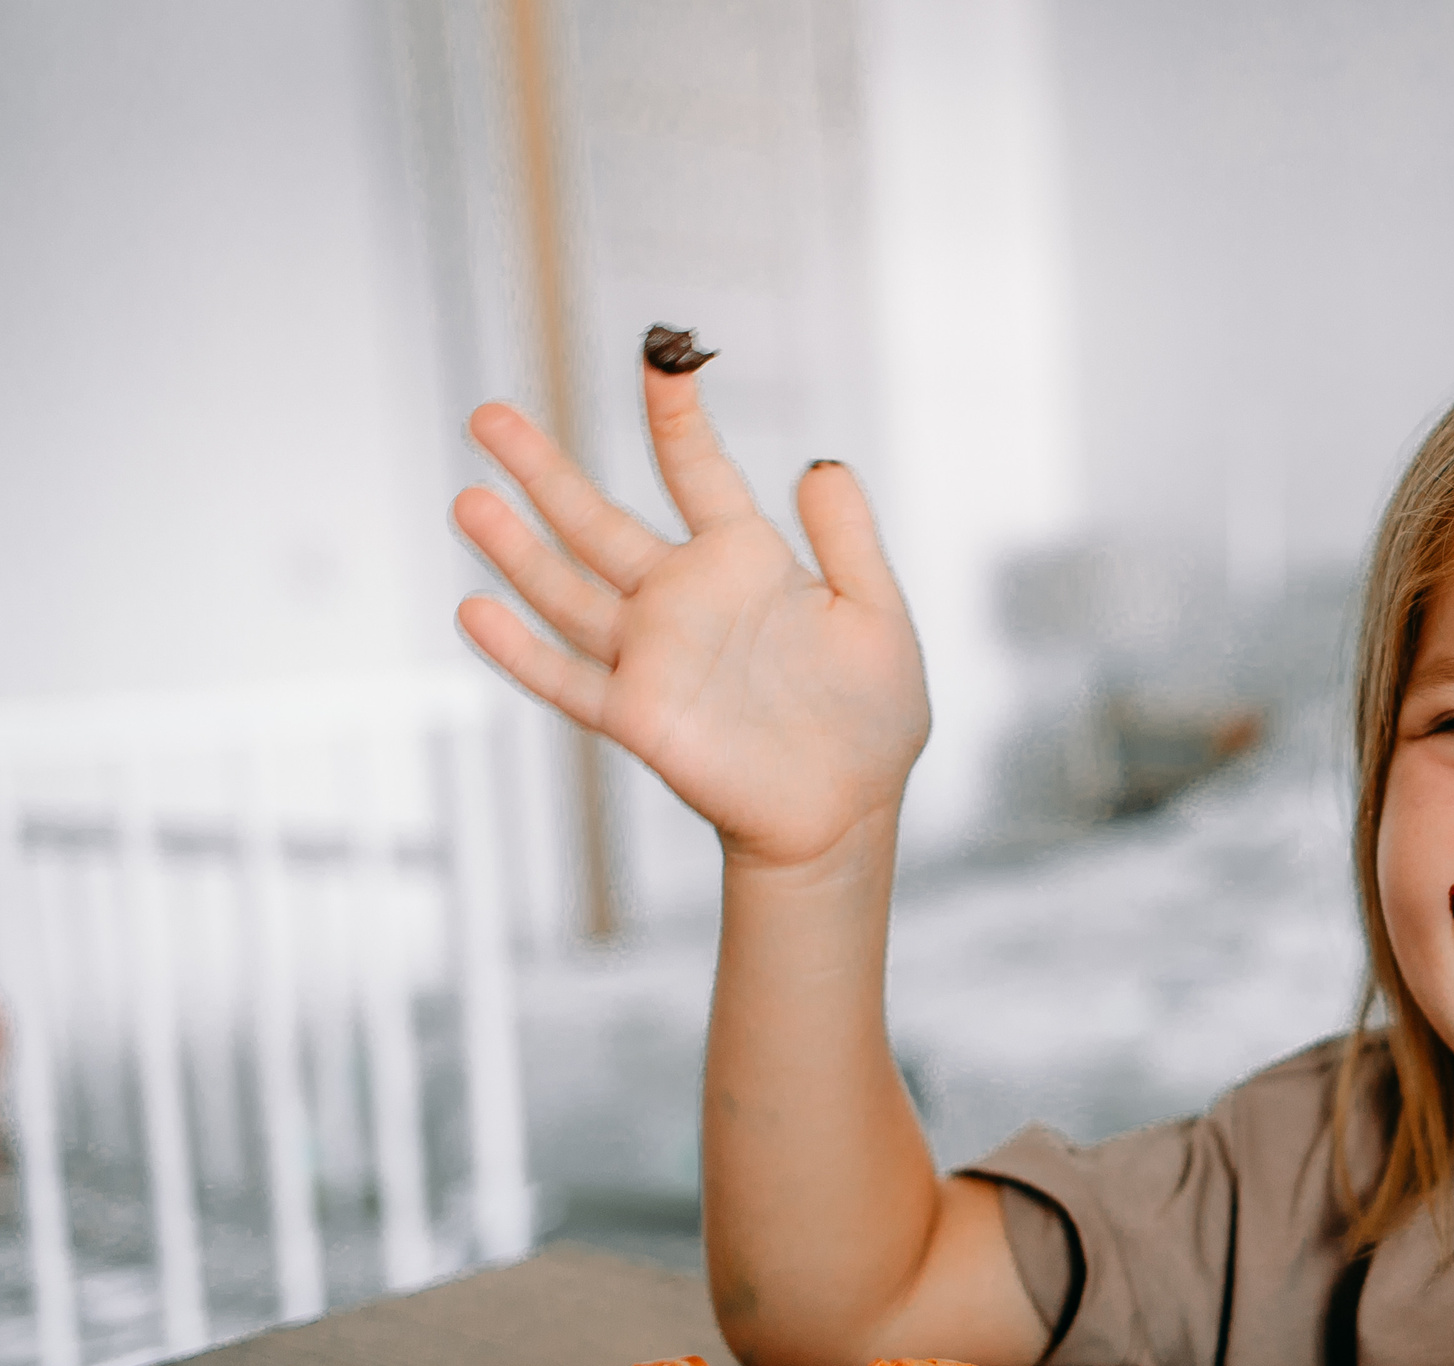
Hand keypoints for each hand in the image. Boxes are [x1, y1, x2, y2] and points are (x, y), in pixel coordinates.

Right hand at [453, 356, 927, 873]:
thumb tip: (821, 463)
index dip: (676, 417)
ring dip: (516, 548)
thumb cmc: (870, 718)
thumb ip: (847, 540)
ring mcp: (654, 656)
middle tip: (487, 416)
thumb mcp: (877, 615)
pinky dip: (518, 649)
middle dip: (542, 470)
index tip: (662, 357)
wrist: (848, 811)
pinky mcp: (638, 715)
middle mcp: (685, 600)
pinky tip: (473, 608)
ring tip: (467, 498)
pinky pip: (567, 678)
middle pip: (597, 522)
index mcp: (744, 562)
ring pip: (567, 590)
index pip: (697, 472)